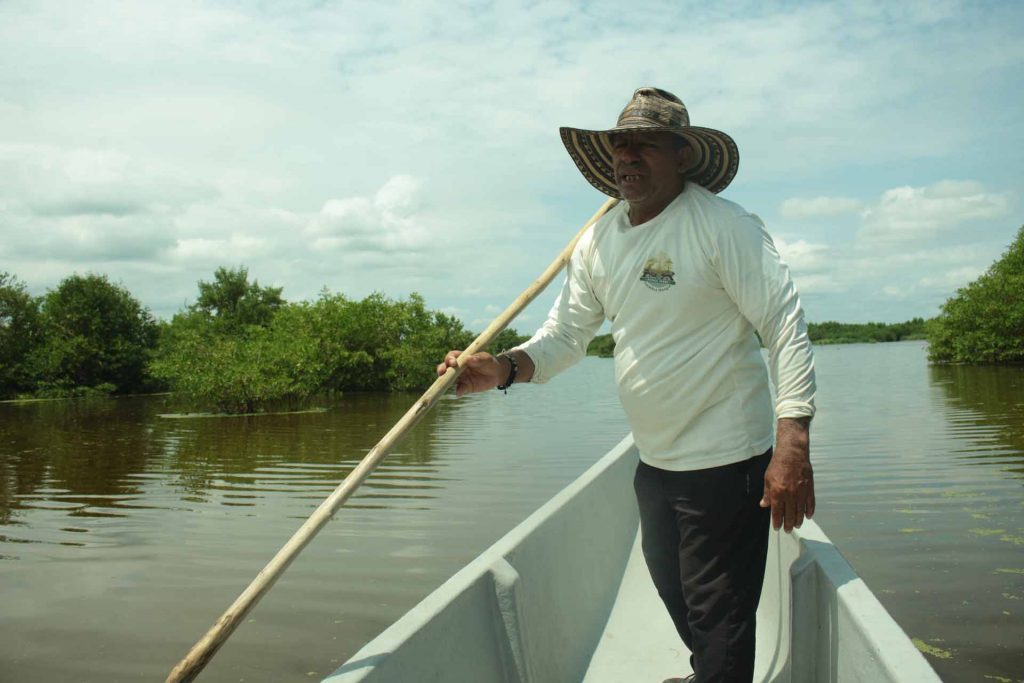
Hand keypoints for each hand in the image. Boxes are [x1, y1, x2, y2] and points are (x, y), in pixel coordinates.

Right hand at [436, 350, 504, 396]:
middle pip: (446, 368)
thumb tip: (468, 359)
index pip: (451, 357)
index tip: (453, 363)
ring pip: (449, 380)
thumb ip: (478, 359)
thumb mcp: (486, 359)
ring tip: (445, 384)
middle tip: (442, 372)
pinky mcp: (465, 387)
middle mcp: (458, 368)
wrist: (497, 374)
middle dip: (441, 369)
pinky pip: (459, 389)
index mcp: (462, 358)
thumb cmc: (490, 362)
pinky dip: (458, 391)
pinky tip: (459, 392)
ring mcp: (461, 378)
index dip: (449, 359)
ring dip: (445, 382)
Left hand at [760, 417, 813, 531]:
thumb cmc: (777, 465)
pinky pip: (810, 503)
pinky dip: (809, 511)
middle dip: (788, 524)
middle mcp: (790, 495)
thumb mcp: (767, 478)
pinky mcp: (810, 488)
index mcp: (778, 493)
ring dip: (798, 520)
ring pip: (800, 511)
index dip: (777, 522)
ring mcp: (801, 492)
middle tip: (788, 530)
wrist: (792, 453)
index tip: (777, 528)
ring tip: (796, 525)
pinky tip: (807, 516)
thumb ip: (767, 494)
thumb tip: (764, 505)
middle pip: (790, 514)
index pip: (777, 512)